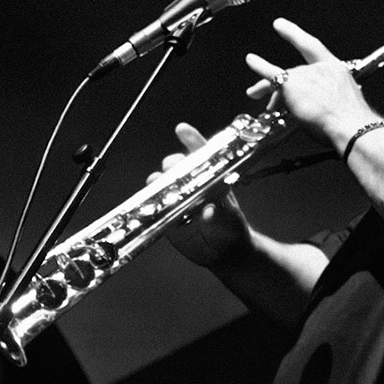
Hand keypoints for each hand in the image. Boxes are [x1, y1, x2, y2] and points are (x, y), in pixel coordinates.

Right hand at [154, 122, 250, 268]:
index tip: (182, 130)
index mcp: (211, 177)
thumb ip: (220, 215)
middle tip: (171, 170)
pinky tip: (150, 207)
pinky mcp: (167, 217)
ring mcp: (178, 199)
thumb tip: (209, 211)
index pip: (201, 153)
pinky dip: (150, 206)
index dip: (191, 139)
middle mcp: (192, 184)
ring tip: (160, 187)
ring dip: (158, 183)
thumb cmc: (233, 229)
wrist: (226, 253)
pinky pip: (154, 208)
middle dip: (171, 164)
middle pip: (175, 165)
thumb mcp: (231, 221)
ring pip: (161, 184)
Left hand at [246, 18, 381, 149]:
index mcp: (336, 71)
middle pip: (295, 71)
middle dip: (283, 85)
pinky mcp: (293, 84)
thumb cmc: (352, 122)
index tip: (282, 26)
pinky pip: (271, 74)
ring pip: (282, 78)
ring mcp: (306, 74)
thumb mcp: (344, 105)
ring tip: (255, 92)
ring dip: (268, 88)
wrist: (352, 127)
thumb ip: (328, 100)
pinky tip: (251, 60)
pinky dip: (259, 66)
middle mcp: (321, 68)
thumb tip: (313, 109)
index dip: (295, 35)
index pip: (313, 48)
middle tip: (271, 100)